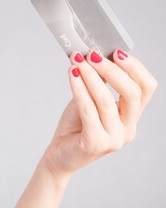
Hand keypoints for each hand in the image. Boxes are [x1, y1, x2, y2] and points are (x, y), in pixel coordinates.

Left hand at [45, 50, 156, 176]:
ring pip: (106, 100)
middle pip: (132, 93)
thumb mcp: (91, 99)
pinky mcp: (97, 144)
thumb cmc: (76, 125)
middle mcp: (128, 129)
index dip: (134, 67)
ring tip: (77, 62)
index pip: (146, 88)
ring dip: (90, 76)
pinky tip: (72, 74)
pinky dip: (79, 88)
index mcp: (131, 116)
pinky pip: (89, 110)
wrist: (60, 154)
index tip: (116, 52)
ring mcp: (115, 139)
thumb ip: (99, 82)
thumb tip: (98, 55)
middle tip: (93, 55)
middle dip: (112, 70)